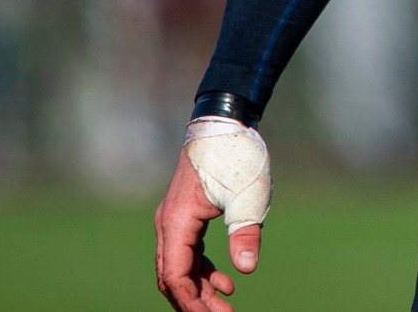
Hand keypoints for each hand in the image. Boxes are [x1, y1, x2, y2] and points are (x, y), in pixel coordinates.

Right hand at [154, 140, 264, 311]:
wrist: (223, 123)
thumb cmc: (235, 156)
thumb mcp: (248, 196)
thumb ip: (246, 232)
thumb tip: (246, 269)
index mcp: (177, 222)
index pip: (175, 276)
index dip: (192, 303)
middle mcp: (169, 224)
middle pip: (173, 277)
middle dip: (195, 302)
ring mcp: (175, 220)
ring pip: (179, 267)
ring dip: (199, 290)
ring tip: (226, 307)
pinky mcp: (185, 216)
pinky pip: (187, 253)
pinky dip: (202, 271)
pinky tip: (225, 283)